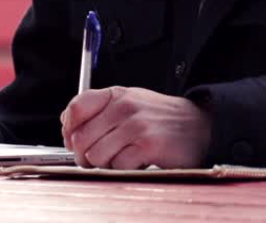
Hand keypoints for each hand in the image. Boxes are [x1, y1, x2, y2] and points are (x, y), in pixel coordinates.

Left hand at [60, 86, 211, 168]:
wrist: (199, 124)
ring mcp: (135, 126)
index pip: (76, 108)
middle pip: (80, 138)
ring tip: (120, 158)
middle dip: (84, 155)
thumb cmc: (160, 117)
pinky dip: (124, 169)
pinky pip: (118, 166)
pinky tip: (136, 161)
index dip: (68, 129)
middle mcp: (123, 107)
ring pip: (96, 155)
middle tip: (97, 158)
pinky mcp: (147, 146)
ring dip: (105, 164)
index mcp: (116, 95)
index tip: (72, 140)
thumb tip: (66, 123)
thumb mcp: (129, 102)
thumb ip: (98, 109)